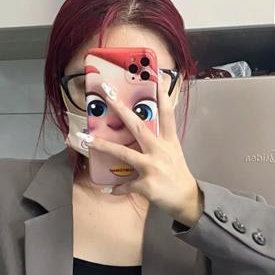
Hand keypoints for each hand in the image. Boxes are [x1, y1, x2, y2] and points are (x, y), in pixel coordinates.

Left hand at [68, 70, 203, 225]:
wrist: (186, 199)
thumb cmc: (177, 175)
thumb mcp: (173, 153)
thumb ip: (159, 141)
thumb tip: (143, 132)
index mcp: (168, 141)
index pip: (167, 113)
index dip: (163, 94)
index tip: (157, 75)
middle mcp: (159, 150)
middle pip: (137, 126)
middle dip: (120, 108)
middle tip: (107, 93)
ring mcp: (152, 167)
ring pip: (123, 153)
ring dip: (103, 145)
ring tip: (87, 140)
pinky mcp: (146, 184)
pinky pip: (125, 185)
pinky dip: (116, 188)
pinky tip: (107, 189)